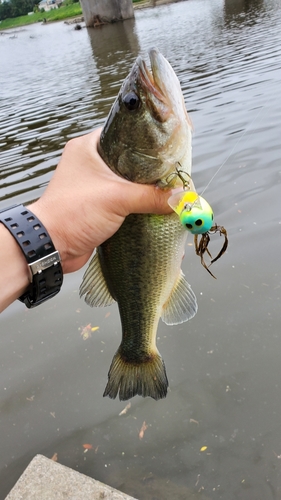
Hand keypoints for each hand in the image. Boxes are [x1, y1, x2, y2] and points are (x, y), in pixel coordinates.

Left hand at [29, 129, 172, 273]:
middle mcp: (89, 162)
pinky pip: (123, 200)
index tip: (170, 146)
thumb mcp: (117, 199)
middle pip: (130, 160)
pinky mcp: (98, 205)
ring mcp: (93, 185)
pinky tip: (154, 208)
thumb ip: (151, 196)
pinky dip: (137, 205)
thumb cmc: (74, 212)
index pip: (125, 134)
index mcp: (88, 147)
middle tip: (173, 172)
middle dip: (151, 170)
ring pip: (127, 182)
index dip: (148, 140)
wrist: (51, 246)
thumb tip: (181, 197)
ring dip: (144, 189)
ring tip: (168, 190)